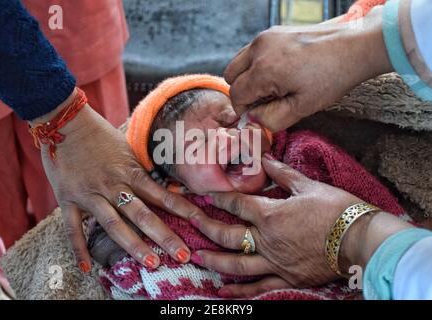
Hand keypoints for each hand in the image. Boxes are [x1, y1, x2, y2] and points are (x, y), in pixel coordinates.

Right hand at [32, 100, 202, 271]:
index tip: (199, 224)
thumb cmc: (101, 136)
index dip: (182, 209)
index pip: (161, 195)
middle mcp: (113, 185)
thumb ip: (142, 173)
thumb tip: (168, 190)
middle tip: (182, 255)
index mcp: (130, 172)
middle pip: (142, 214)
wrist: (66, 122)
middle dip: (164, 236)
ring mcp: (90, 194)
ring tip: (151, 263)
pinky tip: (88, 269)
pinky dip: (79, 249)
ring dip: (134, 245)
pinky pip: (72, 228)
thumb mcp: (127, 151)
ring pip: (114, 224)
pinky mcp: (67, 200)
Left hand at [189, 155, 410, 297]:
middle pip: (228, 234)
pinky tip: (222, 292)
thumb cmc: (336, 209)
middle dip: (206, 227)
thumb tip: (265, 158)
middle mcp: (267, 239)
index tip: (205, 195)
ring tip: (196, 256)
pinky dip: (240, 291)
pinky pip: (258, 287)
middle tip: (191, 222)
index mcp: (271, 214)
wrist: (360, 239)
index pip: (236, 204)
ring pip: (236, 263)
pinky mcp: (287, 278)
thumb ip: (282, 174)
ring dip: (214, 260)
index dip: (218, 198)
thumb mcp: (308, 186)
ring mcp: (275, 262)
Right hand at [223, 8, 392, 131]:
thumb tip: (252, 120)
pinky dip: (257, 65)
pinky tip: (280, 72)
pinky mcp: (273, 32)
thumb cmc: (331, 77)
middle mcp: (259, 48)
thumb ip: (270, 119)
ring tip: (273, 86)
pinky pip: (252, 52)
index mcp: (264, 69)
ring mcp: (265, 37)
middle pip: (231, 77)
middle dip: (243, 92)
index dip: (244, 110)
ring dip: (248, 78)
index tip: (259, 115)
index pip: (236, 95)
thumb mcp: (302, 108)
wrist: (354, 47)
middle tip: (265, 101)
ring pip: (239, 63)